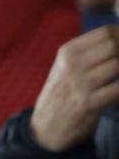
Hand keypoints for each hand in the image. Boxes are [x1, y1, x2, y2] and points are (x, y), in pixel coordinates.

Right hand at [30, 25, 118, 151]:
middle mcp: (72, 64)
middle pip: (114, 46)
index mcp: (67, 52)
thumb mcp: (67, 67)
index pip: (105, 33)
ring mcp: (80, 84)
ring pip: (118, 66)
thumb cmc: (63, 93)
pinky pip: (118, 90)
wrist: (47, 126)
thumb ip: (91, 53)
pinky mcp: (89, 104)